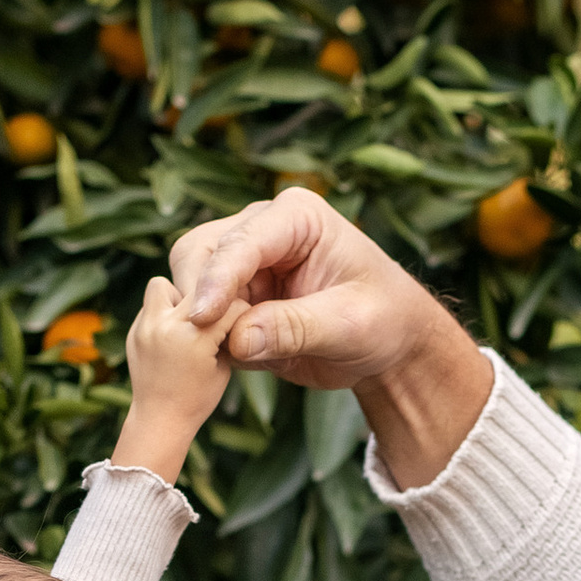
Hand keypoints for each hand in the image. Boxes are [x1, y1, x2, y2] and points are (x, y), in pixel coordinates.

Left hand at [106, 274, 228, 483]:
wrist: (159, 420)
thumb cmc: (198, 398)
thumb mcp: (224, 366)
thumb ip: (226, 334)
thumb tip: (230, 307)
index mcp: (195, 337)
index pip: (229, 304)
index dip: (241, 313)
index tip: (241, 323)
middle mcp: (166, 326)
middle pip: (199, 286)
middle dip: (212, 301)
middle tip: (214, 319)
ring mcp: (145, 327)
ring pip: (162, 285)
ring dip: (176, 299)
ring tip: (185, 323)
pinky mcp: (133, 332)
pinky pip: (150, 306)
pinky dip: (162, 315)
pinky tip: (171, 336)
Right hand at [167, 191, 491, 487]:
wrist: (390, 344)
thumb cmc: (385, 319)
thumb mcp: (351, 324)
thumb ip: (296, 328)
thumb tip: (239, 340)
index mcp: (296, 217)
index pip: (241, 242)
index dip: (217, 279)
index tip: (200, 318)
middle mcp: (261, 230)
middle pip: (198, 253)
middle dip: (196, 297)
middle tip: (205, 345)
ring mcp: (243, 264)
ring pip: (189, 285)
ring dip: (196, 323)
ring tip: (222, 357)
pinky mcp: (235, 299)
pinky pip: (200, 319)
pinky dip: (203, 340)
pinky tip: (223, 363)